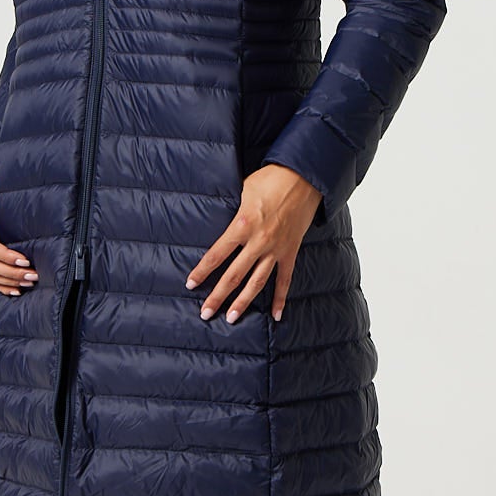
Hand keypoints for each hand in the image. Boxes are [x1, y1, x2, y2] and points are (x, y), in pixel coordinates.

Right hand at [0, 177, 37, 294]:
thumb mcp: (0, 185)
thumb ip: (8, 189)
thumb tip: (28, 189)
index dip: (7, 256)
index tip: (26, 260)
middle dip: (12, 272)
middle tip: (33, 275)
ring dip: (10, 280)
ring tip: (30, 281)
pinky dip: (2, 285)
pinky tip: (16, 290)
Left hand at [185, 165, 322, 324]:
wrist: (305, 177)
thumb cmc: (272, 179)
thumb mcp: (244, 190)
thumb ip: (235, 210)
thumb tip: (226, 219)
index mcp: (242, 225)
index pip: (216, 254)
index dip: (202, 271)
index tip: (191, 284)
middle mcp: (257, 242)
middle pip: (233, 275)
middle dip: (218, 296)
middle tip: (206, 313)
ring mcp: (275, 249)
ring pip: (256, 282)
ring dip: (243, 302)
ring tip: (231, 318)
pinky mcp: (290, 251)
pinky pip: (285, 280)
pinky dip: (281, 298)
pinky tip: (277, 315)